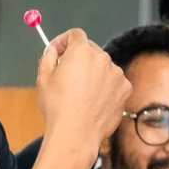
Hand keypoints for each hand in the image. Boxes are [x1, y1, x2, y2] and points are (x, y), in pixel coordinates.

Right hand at [35, 28, 127, 148]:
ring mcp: (116, 74)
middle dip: (79, 58)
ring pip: (103, 67)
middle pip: (90, 49)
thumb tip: (52, 50)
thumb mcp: (43, 78)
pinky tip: (94, 101)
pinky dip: (105, 87)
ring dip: (93, 73)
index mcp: (81, 51)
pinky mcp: (125, 89)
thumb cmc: (58, 108)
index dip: (64, 41)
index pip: (75, 34)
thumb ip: (48, 57)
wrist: (76, 134)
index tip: (59, 51)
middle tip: (68, 74)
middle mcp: (102, 58)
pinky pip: (114, 82)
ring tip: (81, 93)